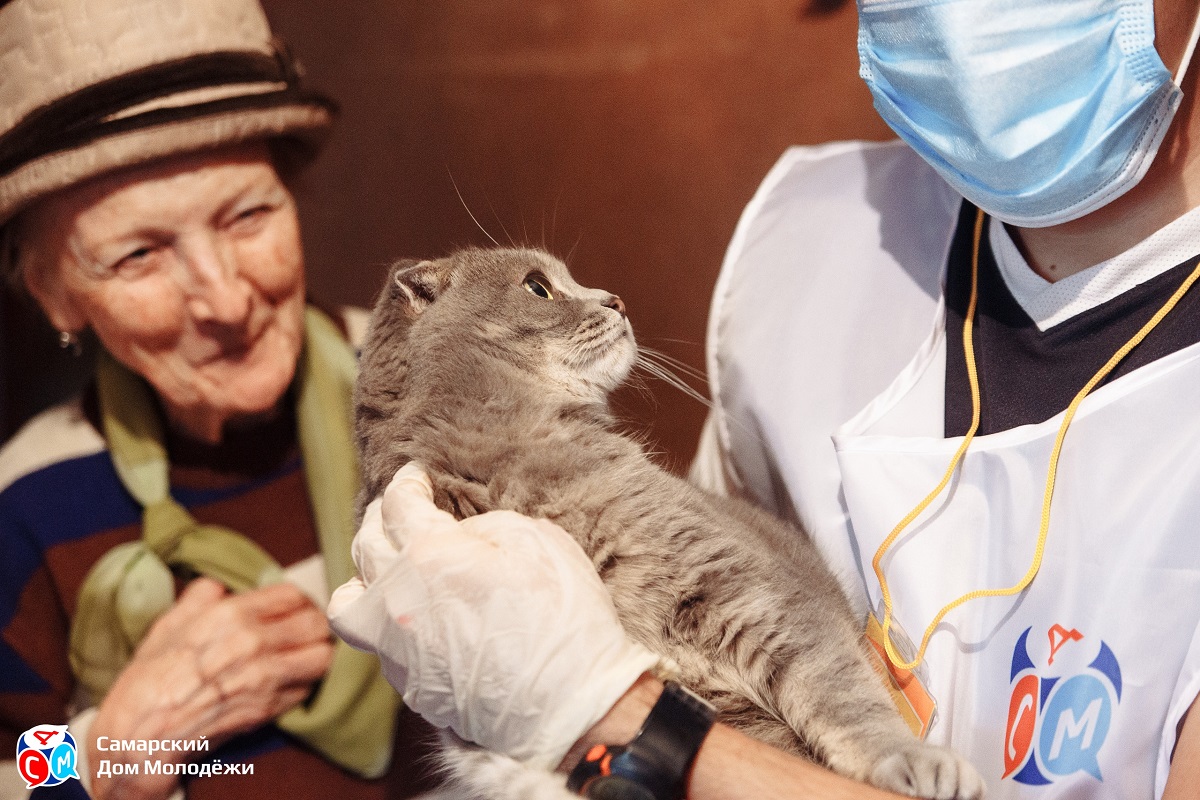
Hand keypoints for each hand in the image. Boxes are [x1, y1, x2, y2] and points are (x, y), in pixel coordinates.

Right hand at [89, 578, 333, 799]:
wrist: (142, 733)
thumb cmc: (150, 679)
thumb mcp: (169, 625)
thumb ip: (200, 599)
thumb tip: (218, 585)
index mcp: (231, 615)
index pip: (292, 595)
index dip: (296, 601)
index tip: (293, 609)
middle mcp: (254, 642)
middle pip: (317, 623)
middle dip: (314, 625)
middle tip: (304, 631)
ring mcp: (265, 677)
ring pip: (323, 656)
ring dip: (318, 653)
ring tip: (304, 655)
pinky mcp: (270, 707)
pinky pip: (308, 687)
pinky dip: (305, 682)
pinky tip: (289, 681)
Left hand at [328, 462, 660, 769]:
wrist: (570, 703)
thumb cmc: (562, 616)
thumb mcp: (536, 541)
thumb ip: (484, 526)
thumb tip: (461, 533)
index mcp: (428, 554)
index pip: (397, 504)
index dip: (408, 481)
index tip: (417, 475)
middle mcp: (398, 599)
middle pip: (365, 544)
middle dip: (381, 518)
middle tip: (401, 510)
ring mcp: (396, 647)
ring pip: (347, 603)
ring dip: (362, 576)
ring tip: (384, 569)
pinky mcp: (407, 684)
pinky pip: (378, 642)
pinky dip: (389, 620)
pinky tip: (417, 615)